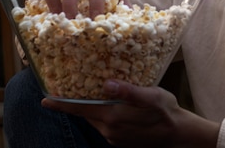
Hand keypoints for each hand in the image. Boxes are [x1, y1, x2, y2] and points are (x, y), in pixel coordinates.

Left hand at [41, 80, 219, 147]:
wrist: (178, 134)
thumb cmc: (167, 112)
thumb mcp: (152, 96)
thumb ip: (129, 91)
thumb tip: (107, 84)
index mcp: (114, 117)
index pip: (82, 109)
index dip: (63, 104)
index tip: (45, 99)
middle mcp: (109, 130)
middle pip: (87, 113)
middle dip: (78, 102)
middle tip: (71, 87)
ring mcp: (113, 137)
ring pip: (96, 119)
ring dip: (92, 108)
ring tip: (93, 94)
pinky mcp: (119, 141)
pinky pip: (105, 126)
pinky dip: (103, 115)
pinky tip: (111, 106)